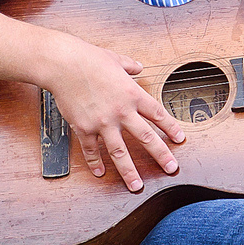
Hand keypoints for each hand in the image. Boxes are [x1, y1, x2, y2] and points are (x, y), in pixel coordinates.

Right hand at [46, 39, 187, 192]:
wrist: (64, 65)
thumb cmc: (89, 59)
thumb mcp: (116, 59)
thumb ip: (130, 66)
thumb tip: (138, 66)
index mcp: (133, 94)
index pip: (158, 115)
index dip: (171, 129)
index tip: (179, 140)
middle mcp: (121, 111)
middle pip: (146, 138)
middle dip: (161, 156)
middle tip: (171, 168)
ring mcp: (103, 122)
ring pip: (120, 152)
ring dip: (130, 171)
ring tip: (137, 185)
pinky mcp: (84, 128)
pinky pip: (92, 150)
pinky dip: (96, 163)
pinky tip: (101, 172)